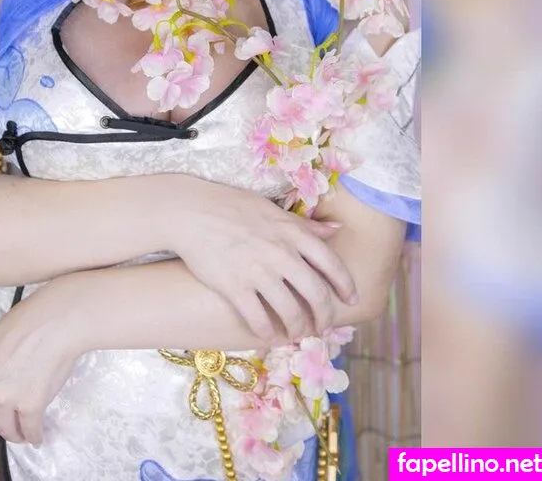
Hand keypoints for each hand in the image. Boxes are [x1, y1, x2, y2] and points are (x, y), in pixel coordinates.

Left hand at [0, 283, 79, 450]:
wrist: (54, 320)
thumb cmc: (28, 326)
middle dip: (1, 417)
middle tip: (16, 407)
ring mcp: (4, 397)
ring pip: (8, 430)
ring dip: (18, 431)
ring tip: (28, 423)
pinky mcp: (28, 406)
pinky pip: (30, 431)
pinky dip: (35, 435)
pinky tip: (38, 433)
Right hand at [168, 176, 357, 338]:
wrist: (190, 212)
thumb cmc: (231, 206)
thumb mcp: (271, 209)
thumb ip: (304, 225)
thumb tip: (336, 229)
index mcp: (292, 232)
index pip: (332, 264)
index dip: (345, 285)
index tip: (350, 299)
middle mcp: (281, 254)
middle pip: (316, 295)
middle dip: (324, 316)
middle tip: (322, 326)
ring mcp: (258, 272)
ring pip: (291, 313)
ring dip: (297, 329)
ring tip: (296, 333)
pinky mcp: (235, 288)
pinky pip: (259, 320)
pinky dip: (267, 333)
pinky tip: (268, 336)